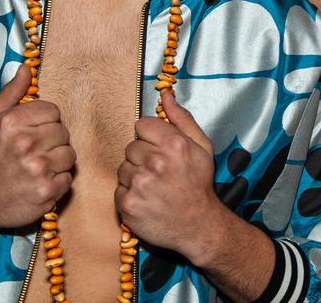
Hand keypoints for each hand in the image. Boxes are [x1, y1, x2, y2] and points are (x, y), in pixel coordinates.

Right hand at [0, 64, 75, 240]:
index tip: (31, 133)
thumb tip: (26, 68)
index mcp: (12, 123)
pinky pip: (68, 179)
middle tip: (33, 152)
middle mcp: (25, 144)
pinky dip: (57, 182)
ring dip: (57, 162)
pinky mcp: (46, 191)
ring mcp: (37, 169)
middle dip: (52, 142)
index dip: (45, 122)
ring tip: (37, 167)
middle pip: (63, 132)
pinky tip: (39, 182)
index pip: (54, 111)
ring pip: (70, 155)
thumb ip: (11, 93)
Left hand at [116, 90, 224, 257]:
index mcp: (173, 144)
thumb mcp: (201, 147)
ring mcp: (140, 184)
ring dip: (135, 176)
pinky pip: (119, 189)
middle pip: (131, 147)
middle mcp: (155, 162)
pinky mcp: (128, 204)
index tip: (161, 151)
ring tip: (154, 188)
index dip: (151, 138)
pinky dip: (130, 195)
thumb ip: (181, 119)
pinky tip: (146, 200)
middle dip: (143, 157)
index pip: (142, 125)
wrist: (199, 226)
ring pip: (123, 168)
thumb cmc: (200, 185)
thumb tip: (165, 94)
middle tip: (160, 173)